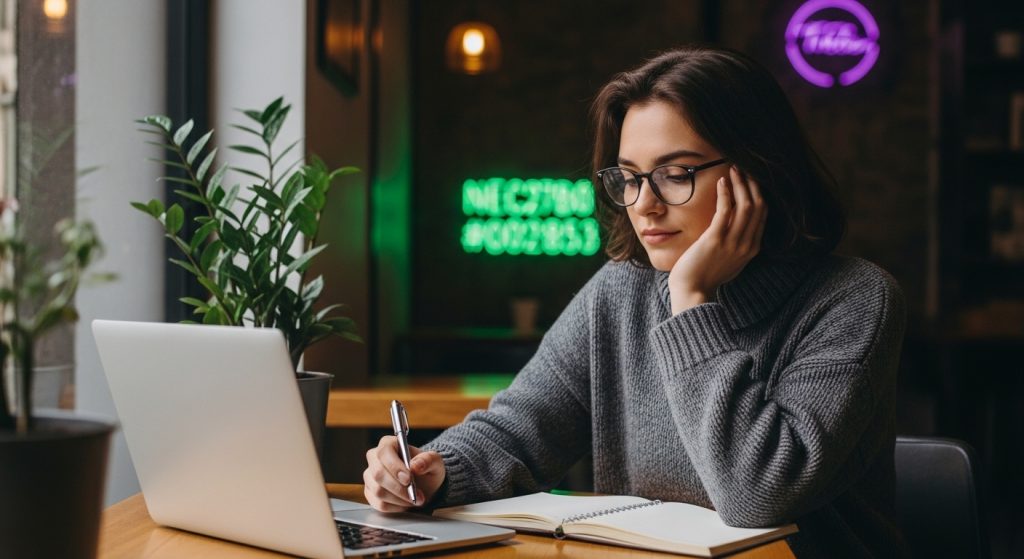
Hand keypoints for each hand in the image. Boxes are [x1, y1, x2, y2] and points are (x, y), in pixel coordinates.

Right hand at [364, 435, 445, 511]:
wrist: (425, 484)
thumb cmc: (427, 469)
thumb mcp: (435, 462)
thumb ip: (428, 460)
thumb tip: (415, 465)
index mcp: (388, 444)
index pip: (384, 453)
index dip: (395, 467)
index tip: (408, 479)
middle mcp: (375, 458)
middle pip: (378, 474)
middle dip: (398, 488)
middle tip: (415, 494)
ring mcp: (370, 476)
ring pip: (378, 491)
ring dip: (399, 499)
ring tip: (415, 499)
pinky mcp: (370, 493)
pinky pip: (378, 504)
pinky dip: (395, 507)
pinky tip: (405, 503)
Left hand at [668, 166, 766, 313]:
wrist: (692, 293)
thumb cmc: (706, 276)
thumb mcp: (730, 261)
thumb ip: (737, 245)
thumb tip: (737, 227)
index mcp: (751, 249)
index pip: (763, 215)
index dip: (758, 194)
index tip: (751, 179)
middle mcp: (746, 245)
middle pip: (758, 207)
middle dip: (752, 185)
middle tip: (743, 169)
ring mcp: (732, 243)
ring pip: (745, 206)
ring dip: (740, 184)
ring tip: (734, 170)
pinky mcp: (715, 240)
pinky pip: (725, 211)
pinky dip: (725, 193)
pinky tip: (722, 182)